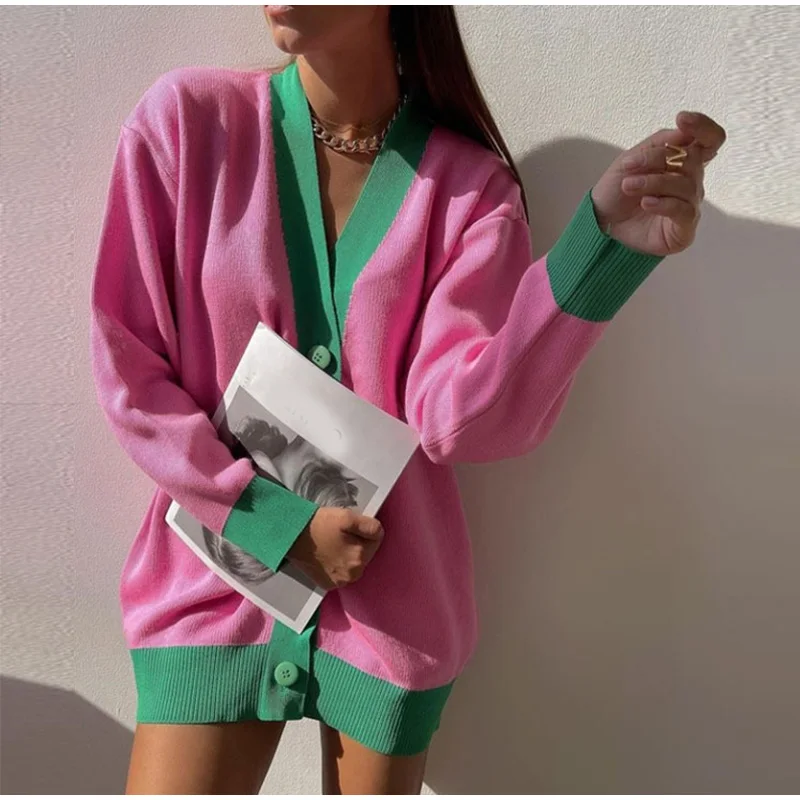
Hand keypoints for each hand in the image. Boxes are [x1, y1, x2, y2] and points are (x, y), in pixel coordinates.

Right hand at [287, 507, 383, 589]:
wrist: (292, 537)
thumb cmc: (319, 525)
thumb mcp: (347, 516)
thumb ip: (370, 526)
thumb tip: (379, 533)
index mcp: (360, 556)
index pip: (376, 538)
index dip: (364, 529)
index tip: (350, 527)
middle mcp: (353, 574)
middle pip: (366, 553)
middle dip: (358, 543)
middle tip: (340, 534)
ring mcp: (340, 582)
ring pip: (354, 564)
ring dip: (348, 555)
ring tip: (332, 544)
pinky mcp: (328, 585)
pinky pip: (342, 573)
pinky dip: (338, 566)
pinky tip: (327, 556)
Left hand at [591, 111, 726, 255]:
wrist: (601, 224)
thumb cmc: (617, 192)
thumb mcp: (630, 160)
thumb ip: (657, 143)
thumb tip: (683, 132)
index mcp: (682, 162)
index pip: (710, 140)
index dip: (703, 127)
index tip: (682, 119)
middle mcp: (691, 182)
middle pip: (691, 160)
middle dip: (656, 158)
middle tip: (628, 167)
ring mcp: (689, 205)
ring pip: (685, 185)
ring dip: (652, 183)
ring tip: (628, 186)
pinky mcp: (684, 229)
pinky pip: (684, 210)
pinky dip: (663, 203)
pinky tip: (646, 203)